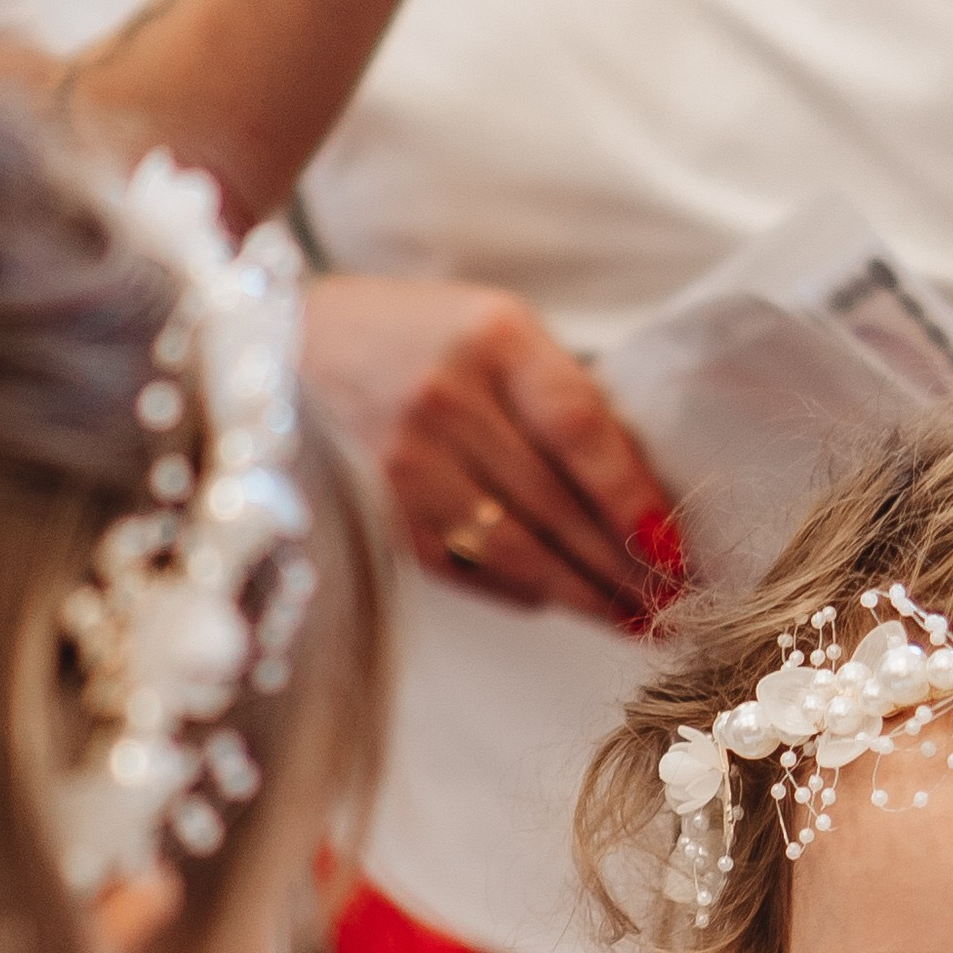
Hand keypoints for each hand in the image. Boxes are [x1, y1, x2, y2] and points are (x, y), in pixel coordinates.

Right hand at [303, 272, 671, 622]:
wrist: (277, 343)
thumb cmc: (412, 337)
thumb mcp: (493, 332)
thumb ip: (558, 395)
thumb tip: (641, 494)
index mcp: (494, 337)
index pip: (582, 431)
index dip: (633, 499)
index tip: (675, 548)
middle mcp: (446, 397)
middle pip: (555, 503)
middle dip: (623, 565)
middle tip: (673, 606)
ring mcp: (403, 460)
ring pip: (513, 549)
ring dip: (581, 594)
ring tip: (630, 620)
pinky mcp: (375, 510)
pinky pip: (463, 567)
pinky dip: (516, 591)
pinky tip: (555, 601)